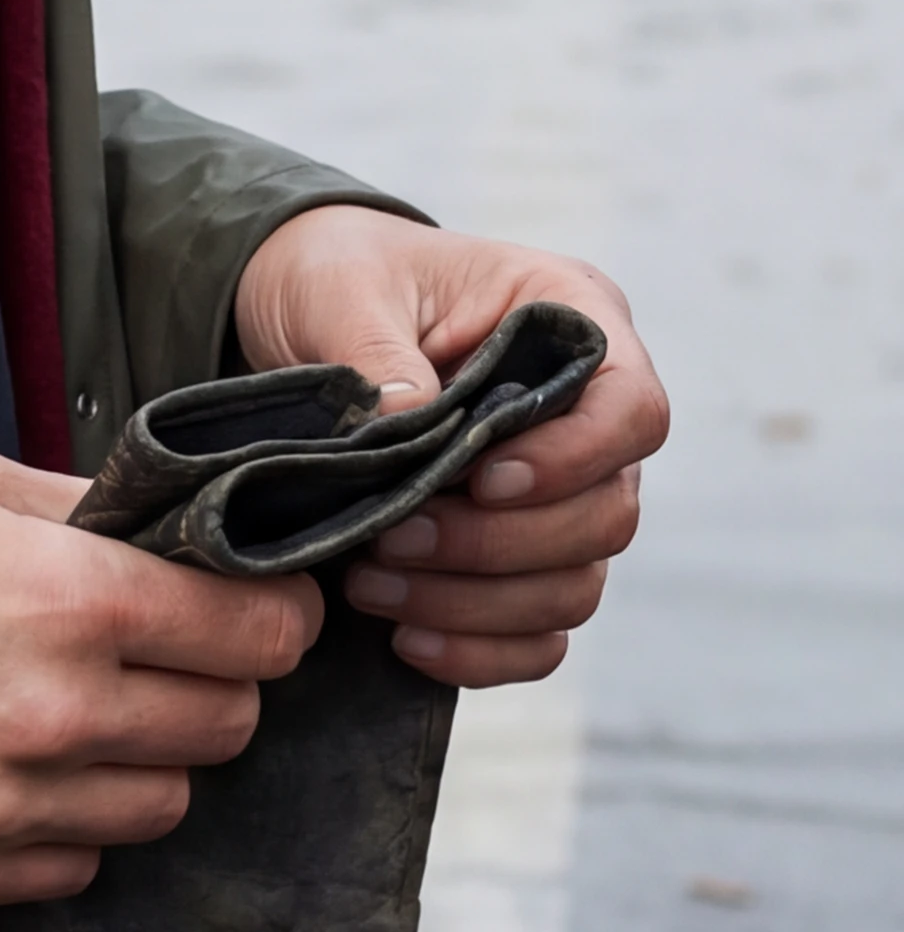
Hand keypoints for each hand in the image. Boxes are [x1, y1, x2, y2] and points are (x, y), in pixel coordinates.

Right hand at [0, 438, 320, 904]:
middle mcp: (56, 713)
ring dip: (147, 756)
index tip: (264, 602)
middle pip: (228, 723)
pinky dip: (70, 820)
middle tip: (168, 649)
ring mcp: (8, 806)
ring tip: (84, 709)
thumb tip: (176, 524)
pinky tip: (16, 764)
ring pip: (164, 803)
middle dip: (215, 680)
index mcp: (67, 597)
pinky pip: (78, 863)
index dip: (275, 611)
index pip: (256, 629)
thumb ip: (82, 509)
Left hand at [232, 207, 662, 686]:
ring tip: (372, 583)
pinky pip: (540, 637)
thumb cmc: (336, 279)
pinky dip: (482, 652)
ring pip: (576, 585)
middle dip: (499, 544)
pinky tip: (406, 641)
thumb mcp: (338, 288)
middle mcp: (585, 415)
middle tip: (395, 536)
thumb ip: (375, 349)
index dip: (575, 460)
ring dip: (477, 603)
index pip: (633, 408)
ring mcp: (561, 493)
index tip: (485, 480)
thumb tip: (409, 423)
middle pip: (609, 513)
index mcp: (571, 320)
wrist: (298, 317)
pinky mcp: (519, 558)